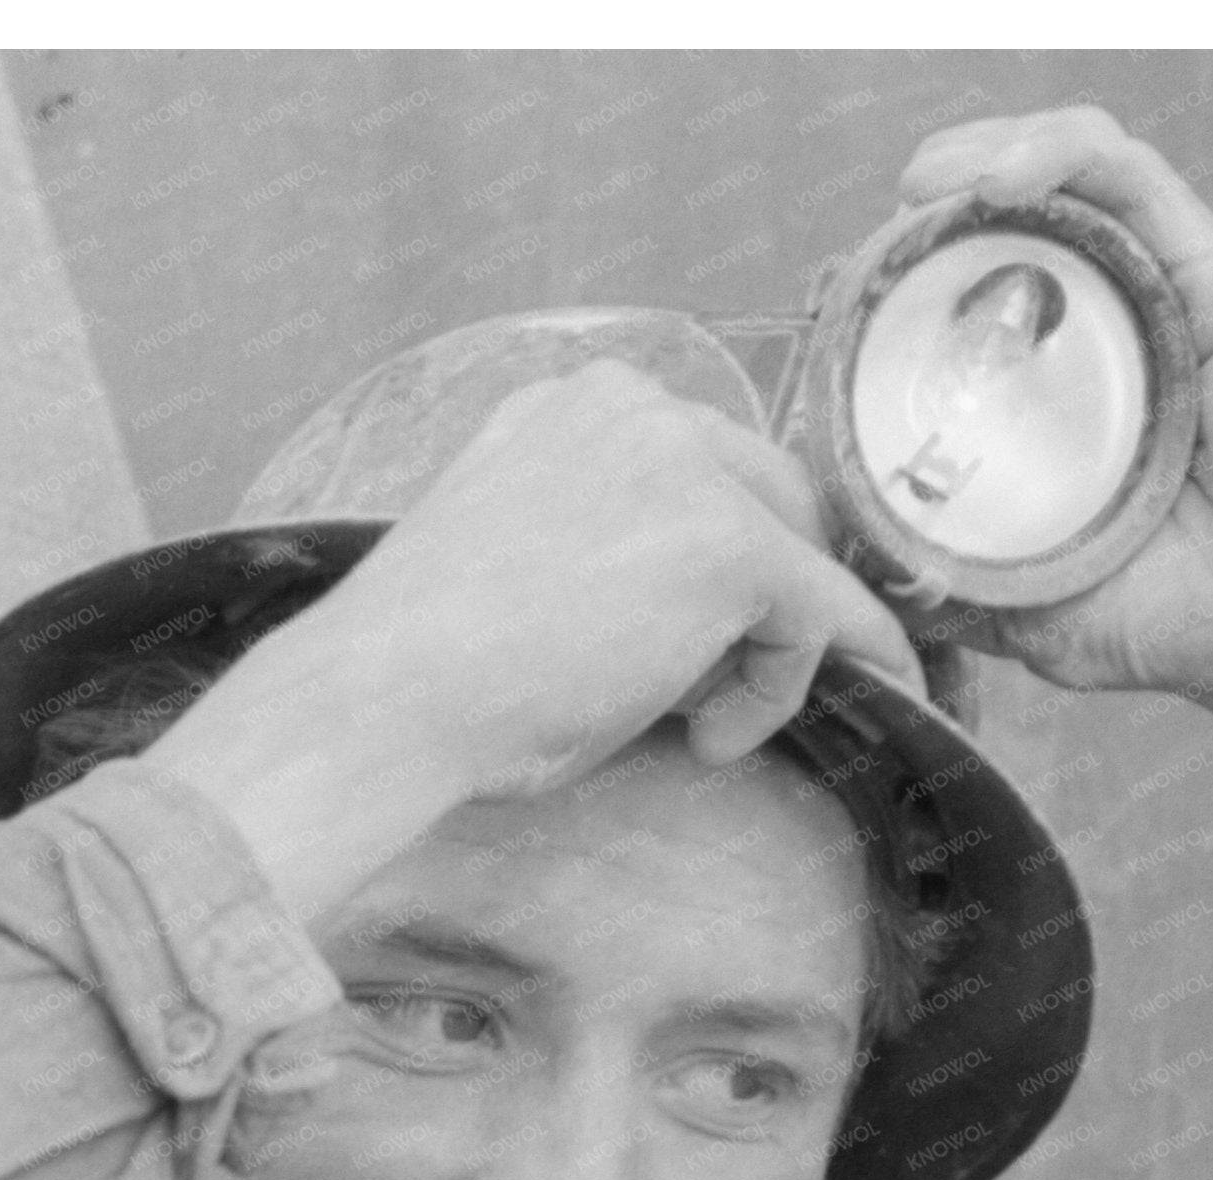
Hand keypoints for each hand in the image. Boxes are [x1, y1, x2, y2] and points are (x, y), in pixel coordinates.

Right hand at [146, 362, 923, 923]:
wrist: (390, 694)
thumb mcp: (537, 573)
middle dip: (764, 596)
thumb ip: (620, 561)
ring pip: (796, 556)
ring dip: (770, 647)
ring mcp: (688, 465)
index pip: (695, 468)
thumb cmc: (434, 668)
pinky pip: (822, 617)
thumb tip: (717, 629)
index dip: (711, 566)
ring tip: (698, 726)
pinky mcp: (733, 543)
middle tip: (722, 690)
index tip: (695, 647)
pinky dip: (785, 688)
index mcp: (573, 407)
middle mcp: (635, 408)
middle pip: (767, 492)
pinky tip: (716, 739)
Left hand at [889, 107, 1212, 710]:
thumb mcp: (1026, 611)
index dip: (908, 274)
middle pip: (1015, 219)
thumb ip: (947, 582)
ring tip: (924, 183)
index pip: (979, 294)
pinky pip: (1130, 178)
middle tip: (880, 229)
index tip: (843, 295)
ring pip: (1068, 173)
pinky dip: (1058, 155)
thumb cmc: (1181, 623)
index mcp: (1070, 393)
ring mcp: (1167, 293)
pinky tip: (999, 181)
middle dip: (935, 200)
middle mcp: (1119, 328)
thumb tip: (857, 572)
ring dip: (985, 153)